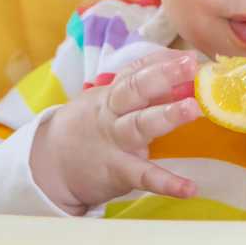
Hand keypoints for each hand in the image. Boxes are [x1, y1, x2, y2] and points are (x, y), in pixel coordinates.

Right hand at [30, 49, 201, 215]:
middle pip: (135, 89)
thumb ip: (143, 90)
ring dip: (167, 115)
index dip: (163, 61)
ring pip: (140, 125)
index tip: (190, 56)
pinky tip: (189, 188)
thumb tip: (186, 76)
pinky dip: (167, 183)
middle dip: (163, 75)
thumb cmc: (89, 129)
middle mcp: (113, 112)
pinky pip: (144, 176)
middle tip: (191, 66)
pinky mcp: (118, 171)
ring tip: (194, 109)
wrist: (50, 166)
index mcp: (113, 94)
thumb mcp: (108, 103)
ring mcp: (115, 141)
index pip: (137, 70)